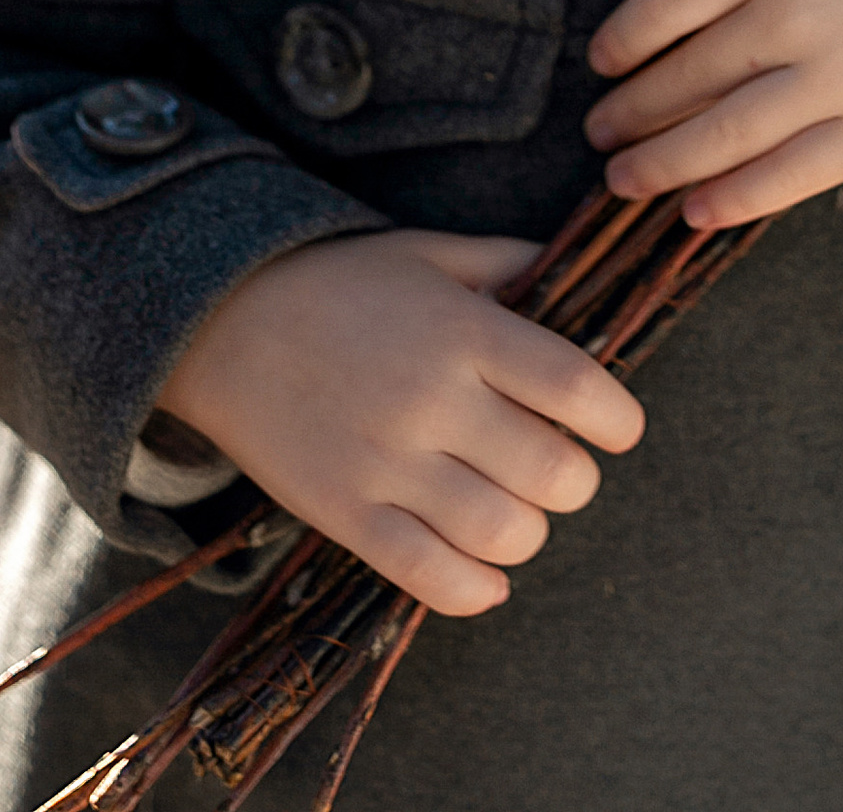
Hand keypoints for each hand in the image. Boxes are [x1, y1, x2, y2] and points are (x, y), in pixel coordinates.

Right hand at [154, 229, 643, 617]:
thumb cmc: (340, 284)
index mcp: (464, 330)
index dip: (618, 418)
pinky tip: (486, 573)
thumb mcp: (428, 253)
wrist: (223, 322)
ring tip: (517, 511)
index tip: (619, 428)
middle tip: (561, 469)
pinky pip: (429, 576)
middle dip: (576, 481)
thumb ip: (506, 264)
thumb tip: (577, 275)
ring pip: (501, 533)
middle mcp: (433, 399)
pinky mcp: (345, 514)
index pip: (577, 386)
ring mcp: (387, 463)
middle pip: (552, 473)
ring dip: (530, 533)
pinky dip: (475, 590)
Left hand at [584, 0, 842, 231]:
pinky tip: (696, 212)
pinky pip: (793, 175)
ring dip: (661, 164)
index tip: (603, 61)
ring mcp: (837, 79)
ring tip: (623, 179)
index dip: (624, 38)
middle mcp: (795, 14)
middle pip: (688, 74)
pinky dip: (737, 200)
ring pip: (725, 134)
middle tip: (599, 132)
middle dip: (632, 111)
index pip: (668, 0)